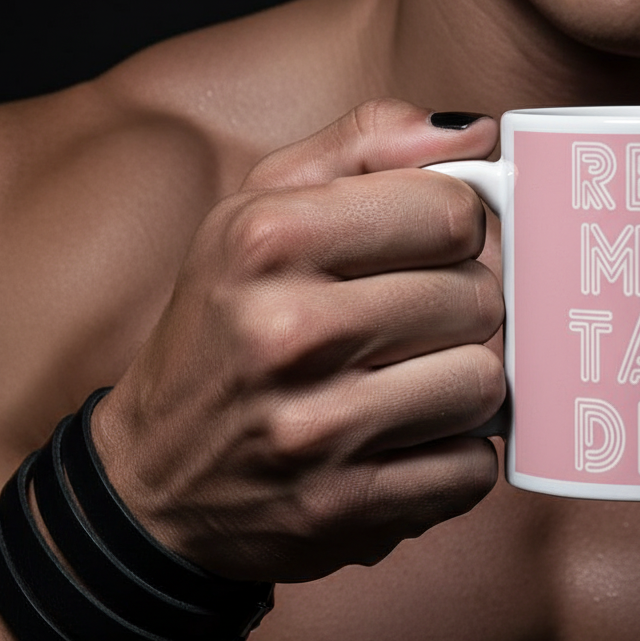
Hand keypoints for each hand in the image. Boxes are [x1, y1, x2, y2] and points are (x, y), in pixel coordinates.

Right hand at [90, 101, 504, 581]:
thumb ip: (363, 147)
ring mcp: (317, 429)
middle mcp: (288, 332)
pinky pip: (471, 468)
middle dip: (465, 305)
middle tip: (423, 318)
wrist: (155, 480)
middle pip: (478, 298)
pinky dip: (454, 455)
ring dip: (463, 383)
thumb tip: (477, 132)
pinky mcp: (346, 508)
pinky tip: (407, 440)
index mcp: (268, 239)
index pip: (450, 211)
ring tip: (416, 380)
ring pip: (484, 384)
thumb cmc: (220, 329)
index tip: (434, 245)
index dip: (458, 227)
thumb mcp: (255, 214)